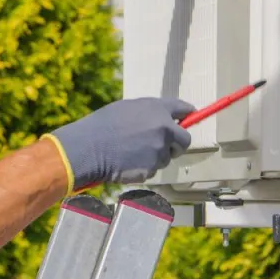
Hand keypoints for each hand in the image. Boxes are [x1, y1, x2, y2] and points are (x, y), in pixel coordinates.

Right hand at [43, 97, 194, 192]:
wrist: (88, 147)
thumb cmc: (102, 125)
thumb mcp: (127, 109)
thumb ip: (150, 112)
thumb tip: (163, 119)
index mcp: (157, 108)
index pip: (184, 109)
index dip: (188, 114)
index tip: (191, 117)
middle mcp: (163, 128)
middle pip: (185, 139)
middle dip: (177, 144)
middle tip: (165, 146)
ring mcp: (159, 149)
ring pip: (166, 157)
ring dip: (156, 157)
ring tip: (132, 152)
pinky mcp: (152, 168)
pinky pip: (153, 169)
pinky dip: (144, 168)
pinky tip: (128, 162)